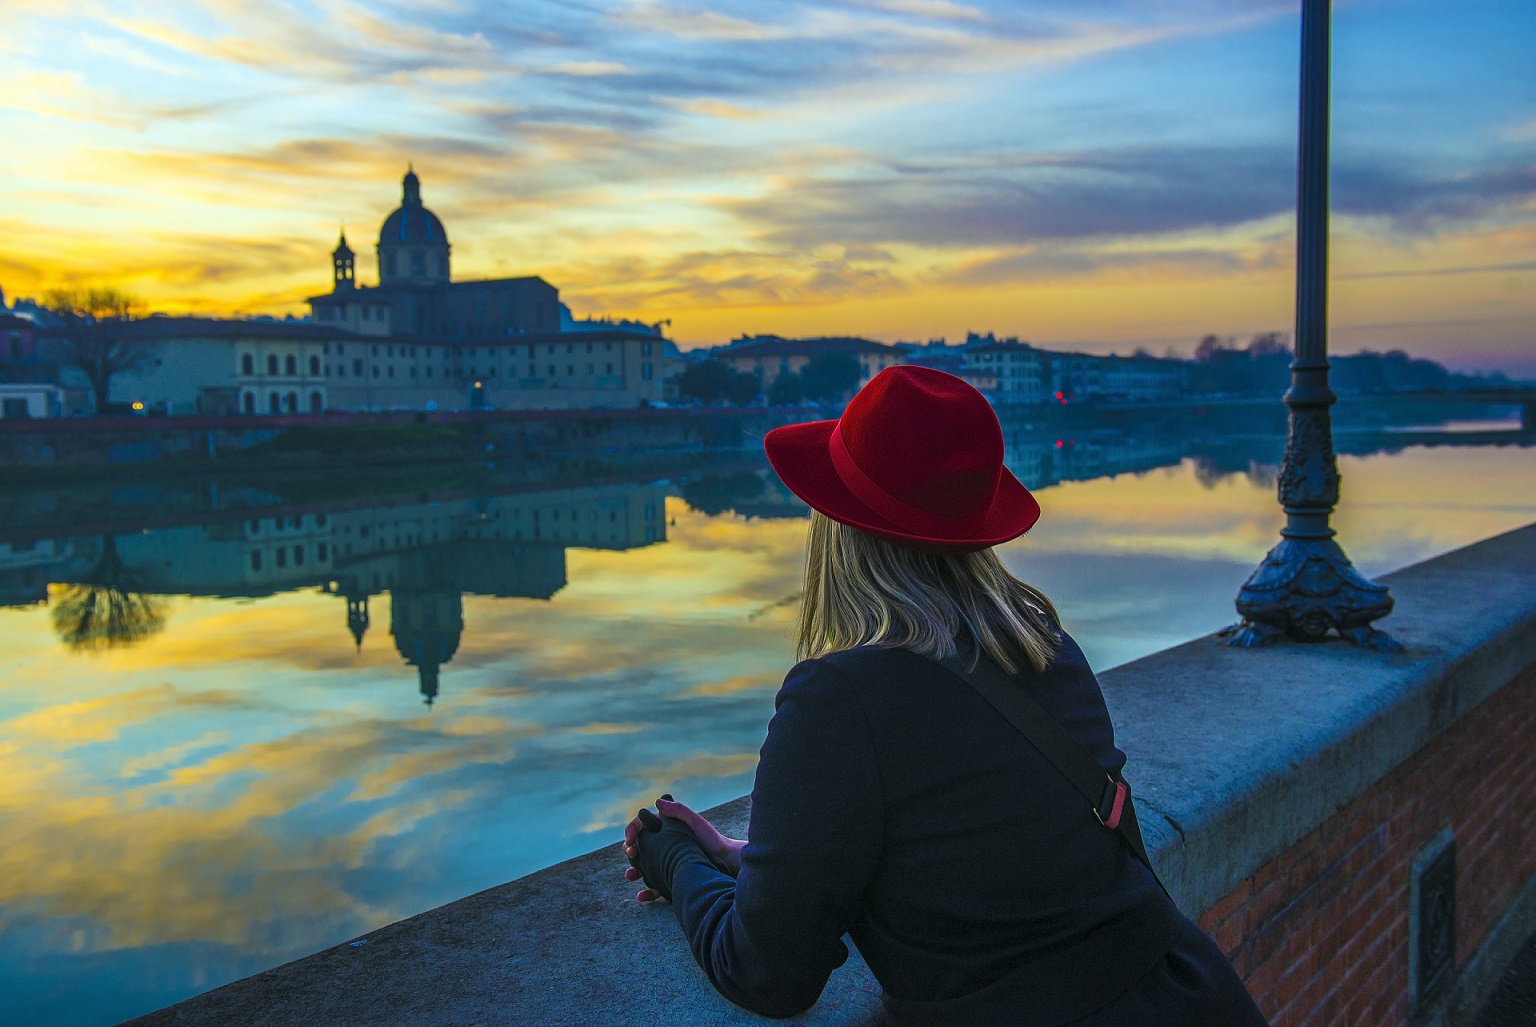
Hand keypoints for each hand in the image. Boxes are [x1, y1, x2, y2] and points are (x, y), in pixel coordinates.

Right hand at [622, 795, 744, 902]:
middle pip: (639, 846)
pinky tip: (642, 895)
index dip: (632, 831)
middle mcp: (663, 846)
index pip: (642, 826)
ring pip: (643, 867)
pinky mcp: (670, 880)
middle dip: (630, 851)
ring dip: (633, 871)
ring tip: (631, 875)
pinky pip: (654, 887)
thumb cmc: (713, 841)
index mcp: (666, 829)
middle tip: (632, 855)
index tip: (630, 841)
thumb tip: (657, 802)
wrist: (726, 864)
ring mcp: (666, 863)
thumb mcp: (697, 823)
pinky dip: (645, 892)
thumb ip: (679, 810)